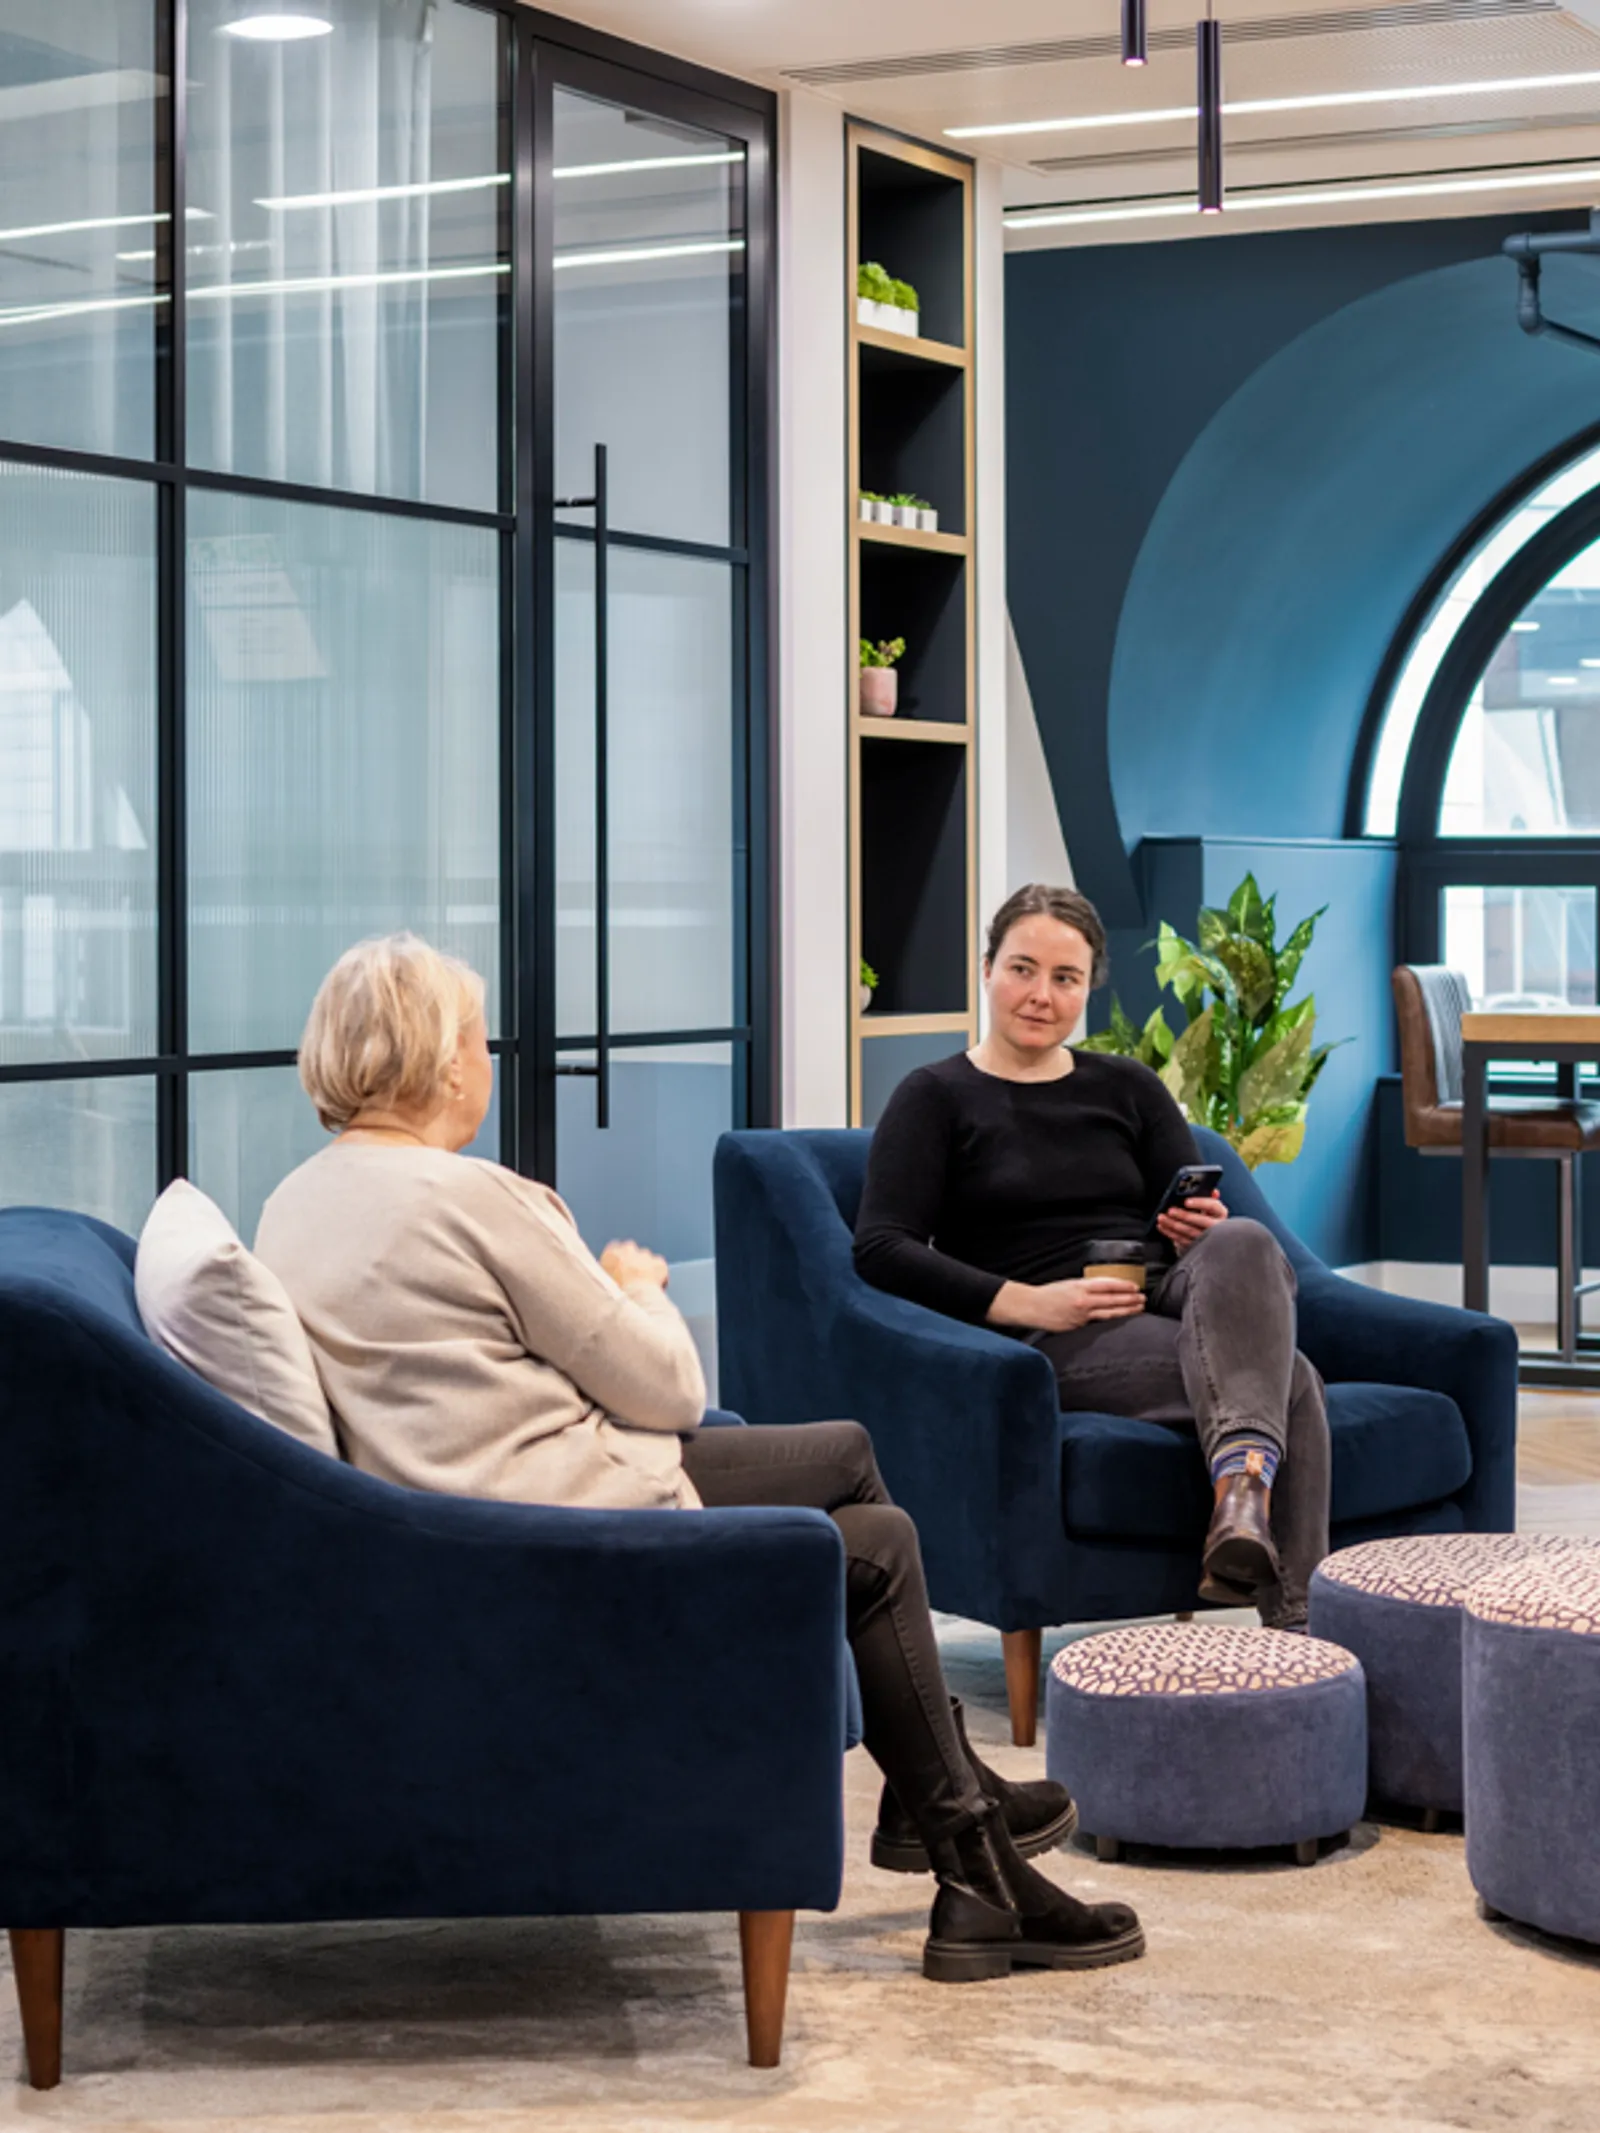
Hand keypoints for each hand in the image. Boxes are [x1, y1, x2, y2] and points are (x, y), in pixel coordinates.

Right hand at [599, 1239, 669, 1290]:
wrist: (632, 1299)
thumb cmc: (614, 1294)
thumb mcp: (601, 1282)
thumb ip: (604, 1274)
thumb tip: (606, 1278)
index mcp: (611, 1252)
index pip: (614, 1249)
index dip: (617, 1261)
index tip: (618, 1271)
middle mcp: (628, 1248)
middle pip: (631, 1251)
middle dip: (632, 1261)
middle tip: (631, 1278)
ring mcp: (645, 1254)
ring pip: (646, 1259)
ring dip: (645, 1267)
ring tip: (642, 1285)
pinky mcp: (659, 1262)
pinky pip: (660, 1267)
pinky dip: (659, 1274)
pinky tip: (654, 1286)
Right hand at [990, 1275, 1145, 1333]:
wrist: (1031, 1307)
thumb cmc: (1049, 1294)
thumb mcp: (1069, 1284)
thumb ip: (1086, 1287)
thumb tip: (1105, 1289)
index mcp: (1080, 1287)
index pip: (1107, 1285)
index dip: (1123, 1286)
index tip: (1135, 1287)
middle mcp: (1082, 1301)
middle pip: (1112, 1300)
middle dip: (1130, 1300)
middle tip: (1143, 1299)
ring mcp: (1081, 1316)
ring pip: (1109, 1313)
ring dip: (1126, 1311)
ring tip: (1138, 1309)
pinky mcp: (1078, 1327)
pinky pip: (1098, 1322)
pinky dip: (1111, 1320)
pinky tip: (1120, 1319)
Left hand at [1156, 1192, 1227, 1253]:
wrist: (1210, 1237)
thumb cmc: (1208, 1216)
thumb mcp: (1209, 1206)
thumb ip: (1208, 1197)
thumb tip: (1213, 1191)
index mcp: (1220, 1213)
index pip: (1213, 1206)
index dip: (1200, 1203)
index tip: (1186, 1201)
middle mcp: (1216, 1227)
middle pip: (1200, 1221)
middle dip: (1184, 1216)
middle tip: (1170, 1211)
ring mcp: (1206, 1238)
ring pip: (1189, 1231)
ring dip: (1173, 1224)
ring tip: (1162, 1218)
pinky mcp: (1196, 1246)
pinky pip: (1182, 1240)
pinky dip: (1170, 1233)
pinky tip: (1162, 1226)